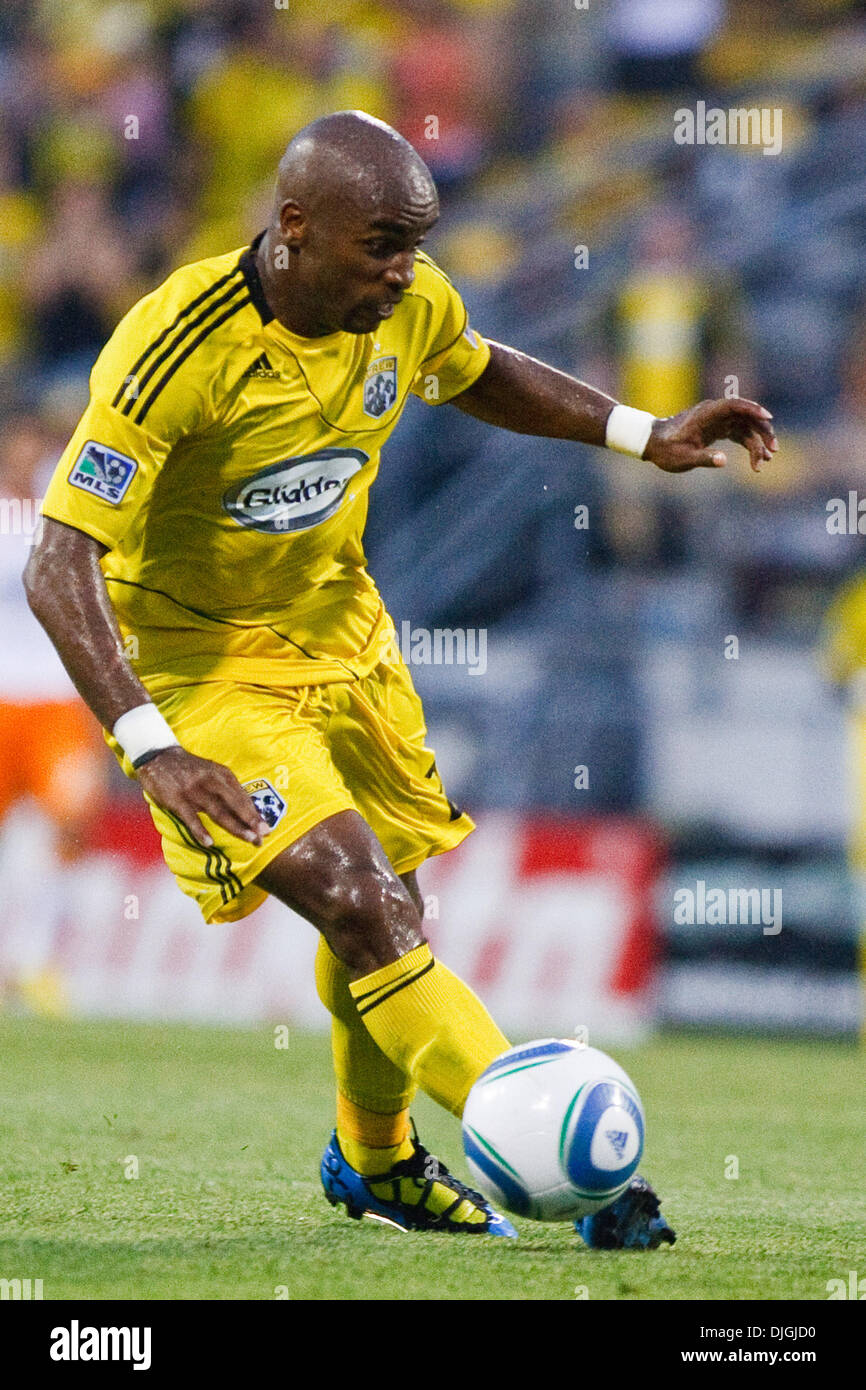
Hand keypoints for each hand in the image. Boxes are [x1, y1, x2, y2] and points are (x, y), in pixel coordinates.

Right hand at [136, 746, 268, 847]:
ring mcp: (194, 790)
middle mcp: (211, 781)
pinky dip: (200, 830)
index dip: (255, 814)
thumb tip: (247, 810)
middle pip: (235, 804)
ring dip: (235, 826)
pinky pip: (190, 817)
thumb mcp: (212, 771)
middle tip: (264, 835)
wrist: (158, 755)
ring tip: (249, 838)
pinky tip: (209, 842)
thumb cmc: (190, 769)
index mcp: (222, 775)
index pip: (242, 797)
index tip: (267, 830)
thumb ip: (227, 788)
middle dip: (251, 821)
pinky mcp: (177, 799)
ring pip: (218, 811)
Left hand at [643, 397, 777, 472]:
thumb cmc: (666, 450)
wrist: (654, 444)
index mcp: (707, 414)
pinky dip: (749, 446)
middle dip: (762, 431)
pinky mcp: (719, 429)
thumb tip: (724, 461)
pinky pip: (740, 434)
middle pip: (746, 417)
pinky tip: (757, 460)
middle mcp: (715, 413)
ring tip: (767, 460)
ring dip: (758, 442)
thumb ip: (704, 458)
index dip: (752, 409)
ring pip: (746, 427)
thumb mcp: (684, 458)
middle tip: (773, 449)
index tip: (768, 418)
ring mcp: (718, 421)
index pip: (734, 405)